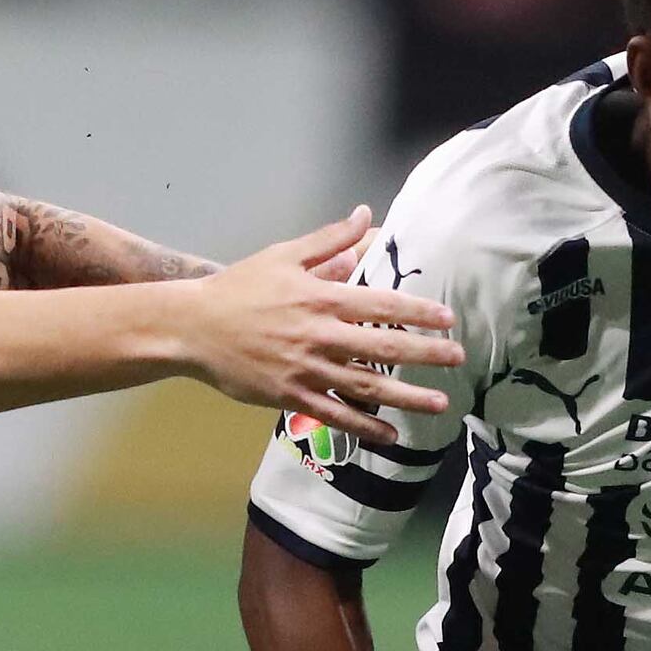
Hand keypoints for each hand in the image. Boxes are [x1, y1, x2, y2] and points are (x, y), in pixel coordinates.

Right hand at [175, 208, 462, 444]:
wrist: (193, 327)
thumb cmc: (240, 288)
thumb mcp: (284, 255)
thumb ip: (330, 241)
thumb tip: (366, 215)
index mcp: (321, 297)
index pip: (381, 303)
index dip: (417, 312)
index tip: (447, 320)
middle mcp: (319, 334)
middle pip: (382, 346)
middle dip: (425, 354)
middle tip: (458, 359)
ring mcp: (306, 368)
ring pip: (366, 386)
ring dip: (406, 397)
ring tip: (440, 404)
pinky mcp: (291, 396)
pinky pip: (335, 413)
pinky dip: (365, 427)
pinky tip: (391, 436)